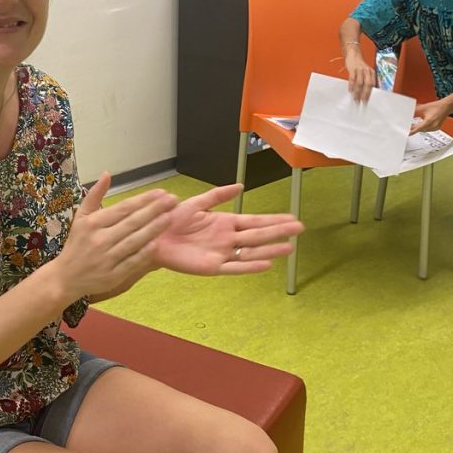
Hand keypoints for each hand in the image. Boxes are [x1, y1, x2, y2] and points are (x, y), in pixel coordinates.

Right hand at [54, 173, 176, 301]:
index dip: (143, 200)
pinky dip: (145, 253)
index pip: (123, 208)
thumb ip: (94, 195)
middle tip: (172, 201)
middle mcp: (100, 239)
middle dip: (154, 210)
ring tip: (170, 218)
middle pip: (132, 222)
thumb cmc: (77, 244)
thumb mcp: (81, 217)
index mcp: (93, 223)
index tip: (161, 192)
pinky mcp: (113, 276)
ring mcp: (107, 258)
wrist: (66, 277)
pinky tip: (158, 243)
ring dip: (154, 229)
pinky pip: (132, 262)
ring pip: (135, 241)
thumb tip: (107, 173)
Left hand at [151, 183, 303, 275]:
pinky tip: (266, 264)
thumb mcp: (197, 203)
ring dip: (270, 250)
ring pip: (251, 252)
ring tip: (289, 248)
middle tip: (299, 229)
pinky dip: (250, 266)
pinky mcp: (212, 267)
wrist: (153, 235)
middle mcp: (227, 238)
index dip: (273, 220)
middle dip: (278, 232)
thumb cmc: (171, 220)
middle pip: (258, 235)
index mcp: (224, 223)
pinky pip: (234, 267)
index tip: (291, 218)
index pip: (254, 221)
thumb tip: (240, 186)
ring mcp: (221, 253)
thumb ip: (218, 195)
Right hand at [345, 50, 376, 102]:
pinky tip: (350, 91)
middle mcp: (367, 71)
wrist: (354, 54)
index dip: (369, 94)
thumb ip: (366, 81)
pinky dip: (351, 85)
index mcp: (372, 73)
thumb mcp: (365, 72)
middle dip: (364, 95)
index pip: (372, 86)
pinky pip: (352, 78)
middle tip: (361, 103)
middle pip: (367, 85)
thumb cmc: (359, 65)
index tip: (366, 102)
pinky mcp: (353, 69)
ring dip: (357, 92)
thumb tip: (364, 94)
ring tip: (355, 99)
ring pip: (360, 83)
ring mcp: (360, 70)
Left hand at [410, 99, 450, 133]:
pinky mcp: (436, 128)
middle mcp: (433, 126)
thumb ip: (414, 111)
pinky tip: (420, 126)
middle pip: (420, 130)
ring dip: (418, 129)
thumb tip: (408, 113)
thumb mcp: (423, 108)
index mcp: (429, 121)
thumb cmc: (437, 106)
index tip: (406, 133)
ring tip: (412, 126)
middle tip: (407, 127)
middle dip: (413, 128)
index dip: (411, 131)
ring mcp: (435, 128)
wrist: (446, 106)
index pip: (418, 128)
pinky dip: (423, 128)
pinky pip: (428, 130)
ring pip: (424, 130)